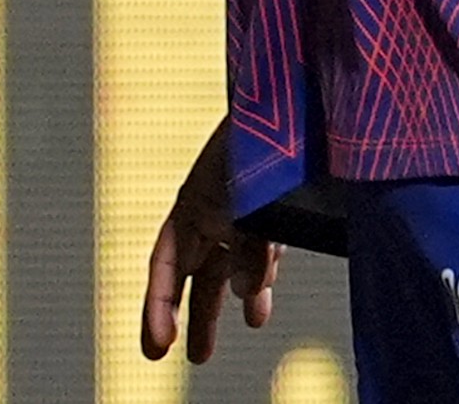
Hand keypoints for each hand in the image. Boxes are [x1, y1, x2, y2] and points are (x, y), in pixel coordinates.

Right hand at [139, 118, 276, 364]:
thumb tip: (245, 297)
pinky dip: (254, 285)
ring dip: (215, 310)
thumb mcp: (256, 204)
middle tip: (168, 353)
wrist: (301, 105)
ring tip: (204, 351)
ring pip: (220, 272)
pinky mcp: (269, 214)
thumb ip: (251, 252)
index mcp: (193, 204)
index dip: (158, 307)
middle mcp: (210, 211)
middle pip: (188, 274)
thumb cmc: (271, 146)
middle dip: (181, 316)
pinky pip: (254, 258)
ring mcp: (240, 214)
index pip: (165, 266)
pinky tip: (256, 308)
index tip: (158, 348)